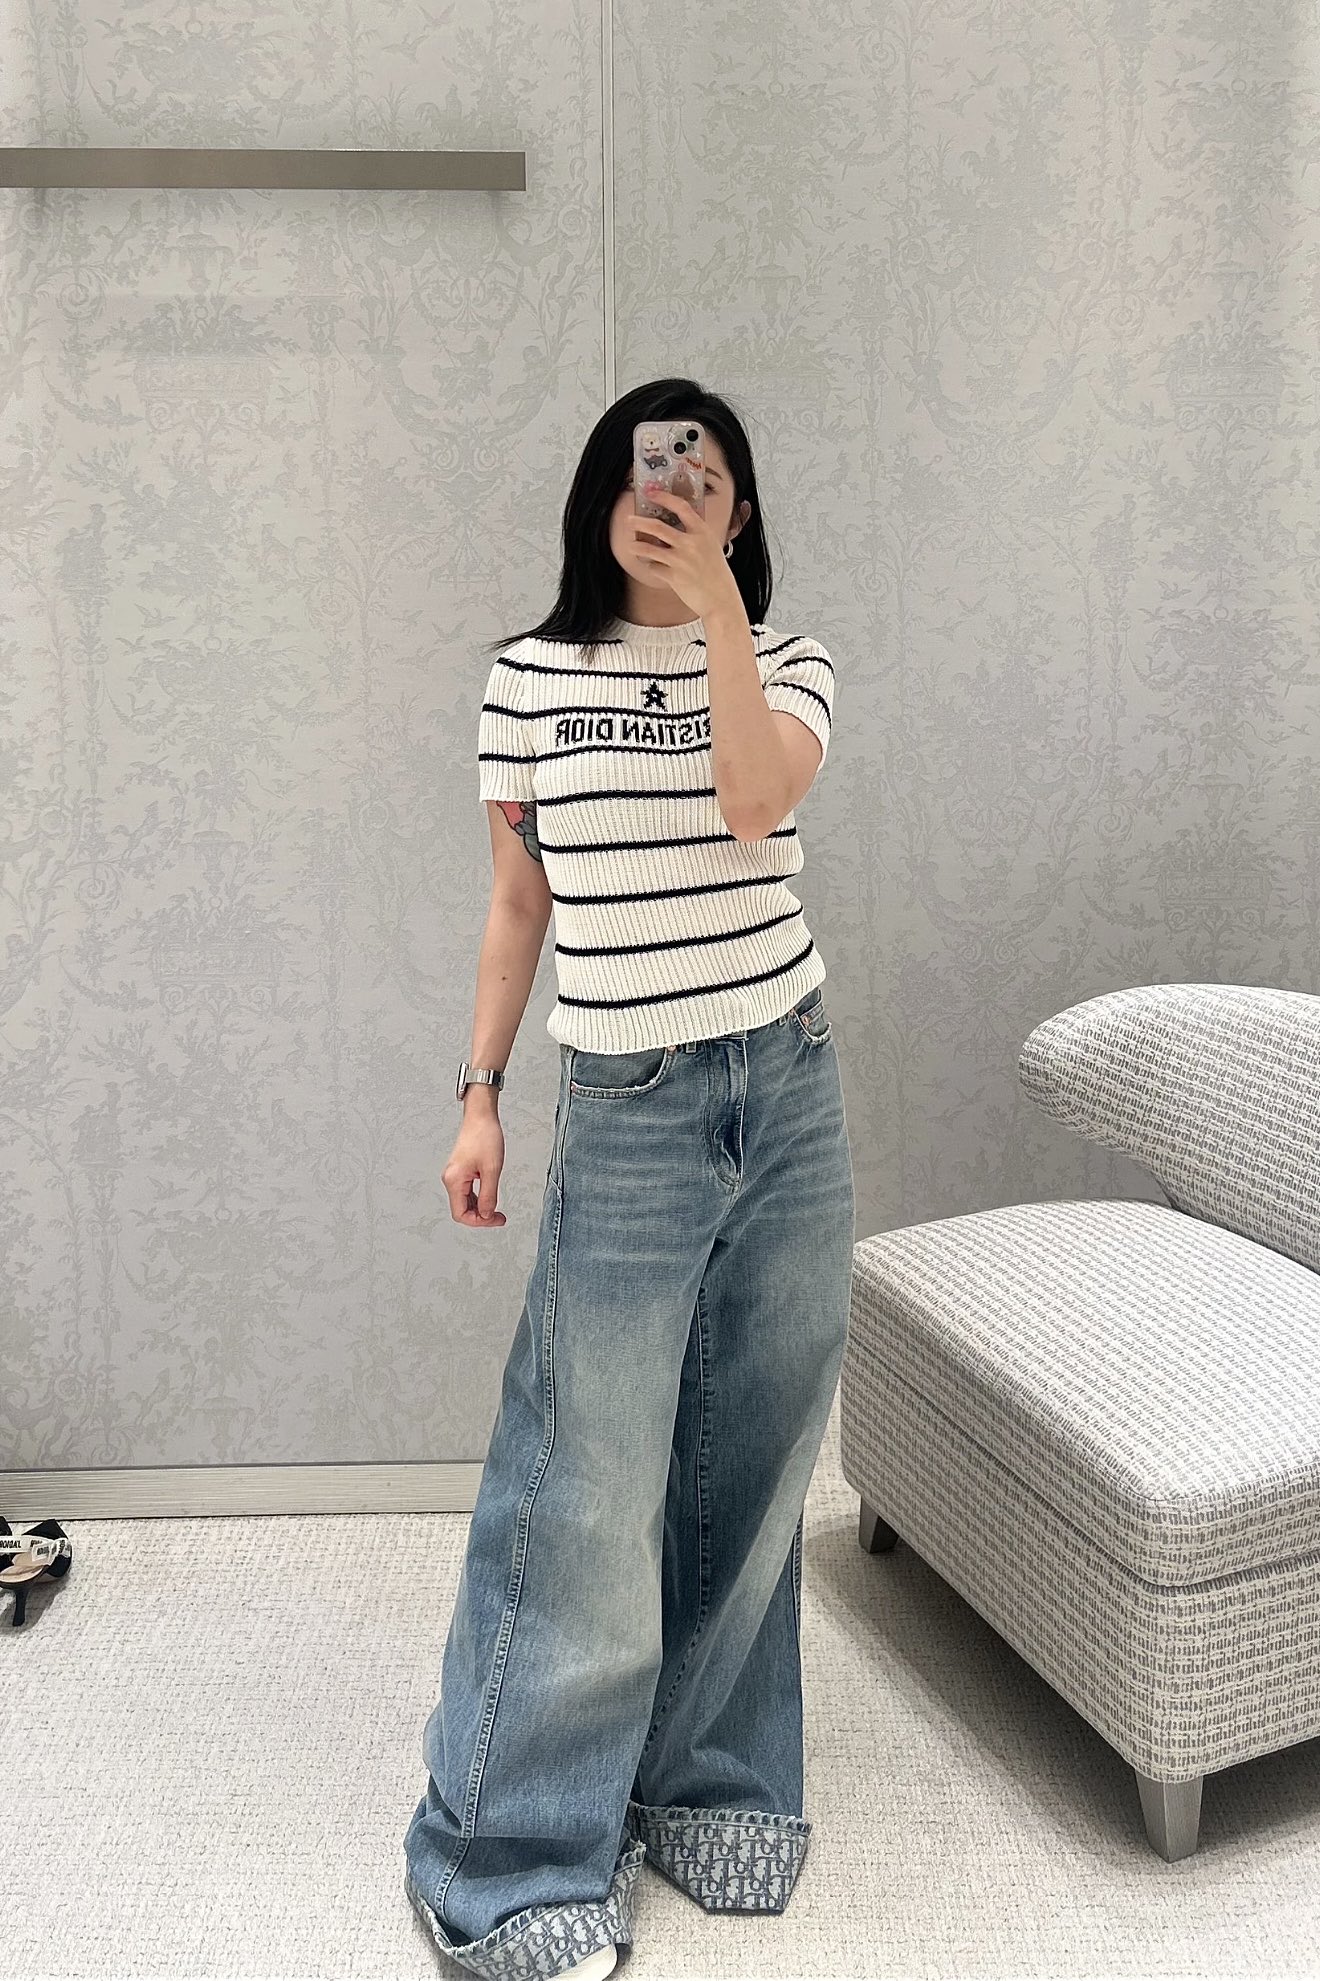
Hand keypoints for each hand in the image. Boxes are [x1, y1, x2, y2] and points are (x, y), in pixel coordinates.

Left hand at [629, 482, 744, 622]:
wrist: (721, 598)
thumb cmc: (717, 573)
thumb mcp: (711, 546)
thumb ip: (695, 535)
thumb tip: (673, 527)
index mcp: (702, 532)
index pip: (681, 507)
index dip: (664, 497)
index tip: (652, 493)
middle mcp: (691, 544)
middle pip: (658, 527)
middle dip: (639, 522)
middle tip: (629, 520)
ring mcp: (681, 560)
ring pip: (650, 548)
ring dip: (637, 546)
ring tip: (630, 545)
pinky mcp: (673, 576)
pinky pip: (654, 567)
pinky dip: (651, 566)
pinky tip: (652, 566)